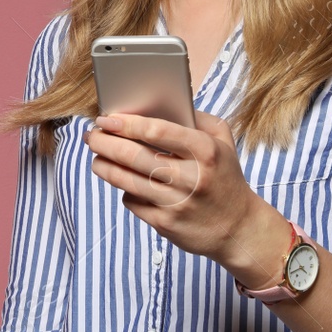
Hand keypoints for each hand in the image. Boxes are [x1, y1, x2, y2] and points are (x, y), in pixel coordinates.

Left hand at [82, 109, 264, 263]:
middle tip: (92, 135)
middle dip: (104, 143)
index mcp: (205, 151)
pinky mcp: (165, 224)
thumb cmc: (225, 177)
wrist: (239, 228)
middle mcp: (191, 177)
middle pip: (133, 156)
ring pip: (126, 181)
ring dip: (103, 165)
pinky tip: (124, 181)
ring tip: (97, 156)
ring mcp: (177, 203)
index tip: (106, 119)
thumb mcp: (223, 141)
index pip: (156, 130)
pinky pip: (132, 202)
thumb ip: (197, 118)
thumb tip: (161, 104)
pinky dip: (124, 190)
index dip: (126, 123)